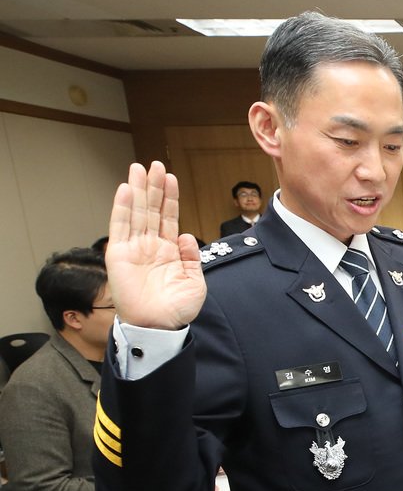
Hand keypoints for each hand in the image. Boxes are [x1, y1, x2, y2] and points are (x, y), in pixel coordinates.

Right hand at [106, 161, 205, 329]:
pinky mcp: (118, 254)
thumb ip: (192, 258)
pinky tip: (126, 189)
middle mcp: (150, 246)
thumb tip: (185, 235)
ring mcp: (134, 248)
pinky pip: (120, 226)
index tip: (171, 177)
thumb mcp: (195, 282)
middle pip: (151, 209)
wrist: (159, 326)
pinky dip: (122, 207)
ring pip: (135, 212)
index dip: (170, 198)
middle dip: (153, 186)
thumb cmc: (176, 309)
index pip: (168, 217)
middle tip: (155, 164)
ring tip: (139, 168)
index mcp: (169, 251)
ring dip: (137, 190)